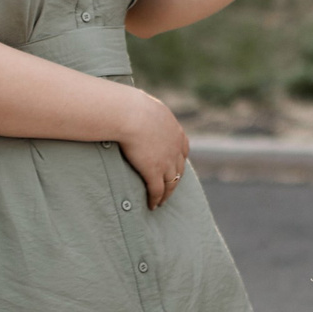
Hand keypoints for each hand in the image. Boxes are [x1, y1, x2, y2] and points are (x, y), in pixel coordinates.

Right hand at [118, 90, 191, 206]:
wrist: (130, 114)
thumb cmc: (130, 106)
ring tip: (161, 202)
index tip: (174, 167)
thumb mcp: (144, 105)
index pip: (182, 150)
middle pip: (179, 169)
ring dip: (167, 194)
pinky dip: (156, 199)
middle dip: (174, 179)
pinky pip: (157, 190)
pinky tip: (152, 205)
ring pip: (171, 183)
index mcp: (174, 131)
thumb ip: (145, 112)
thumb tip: (132, 108)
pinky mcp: (154, 171)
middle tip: (169, 188)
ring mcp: (166, 161)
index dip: (179, 160)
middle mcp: (175, 148)